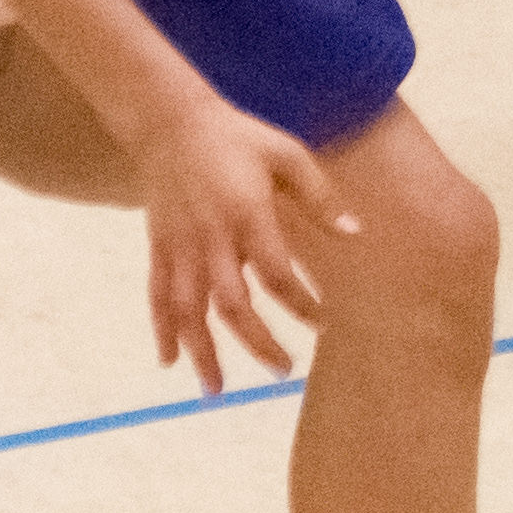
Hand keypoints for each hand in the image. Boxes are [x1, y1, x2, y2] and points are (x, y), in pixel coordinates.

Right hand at [137, 101, 351, 394]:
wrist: (171, 122)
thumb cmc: (239, 137)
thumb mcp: (288, 155)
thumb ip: (320, 197)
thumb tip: (355, 233)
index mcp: (248, 215)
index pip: (276, 273)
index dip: (300, 303)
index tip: (324, 324)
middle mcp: (211, 238)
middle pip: (231, 304)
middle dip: (257, 341)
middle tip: (282, 371)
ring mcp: (179, 246)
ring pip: (188, 311)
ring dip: (202, 352)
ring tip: (215, 390)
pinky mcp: (157, 248)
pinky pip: (157, 297)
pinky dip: (162, 330)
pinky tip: (169, 361)